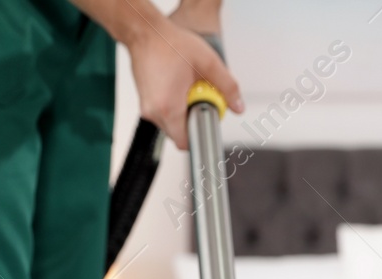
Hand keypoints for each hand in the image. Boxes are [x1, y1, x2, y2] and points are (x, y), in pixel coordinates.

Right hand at [124, 9, 241, 149]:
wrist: (145, 32)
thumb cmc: (169, 43)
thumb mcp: (208, 63)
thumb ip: (227, 86)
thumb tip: (238, 105)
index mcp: (169, 107)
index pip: (185, 142)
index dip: (200, 135)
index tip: (207, 121)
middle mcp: (154, 111)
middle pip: (178, 133)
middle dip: (192, 119)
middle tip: (199, 97)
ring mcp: (146, 107)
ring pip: (170, 123)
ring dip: (183, 112)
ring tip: (187, 88)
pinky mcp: (144, 101)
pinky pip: (163, 112)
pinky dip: (173, 105)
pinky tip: (177, 86)